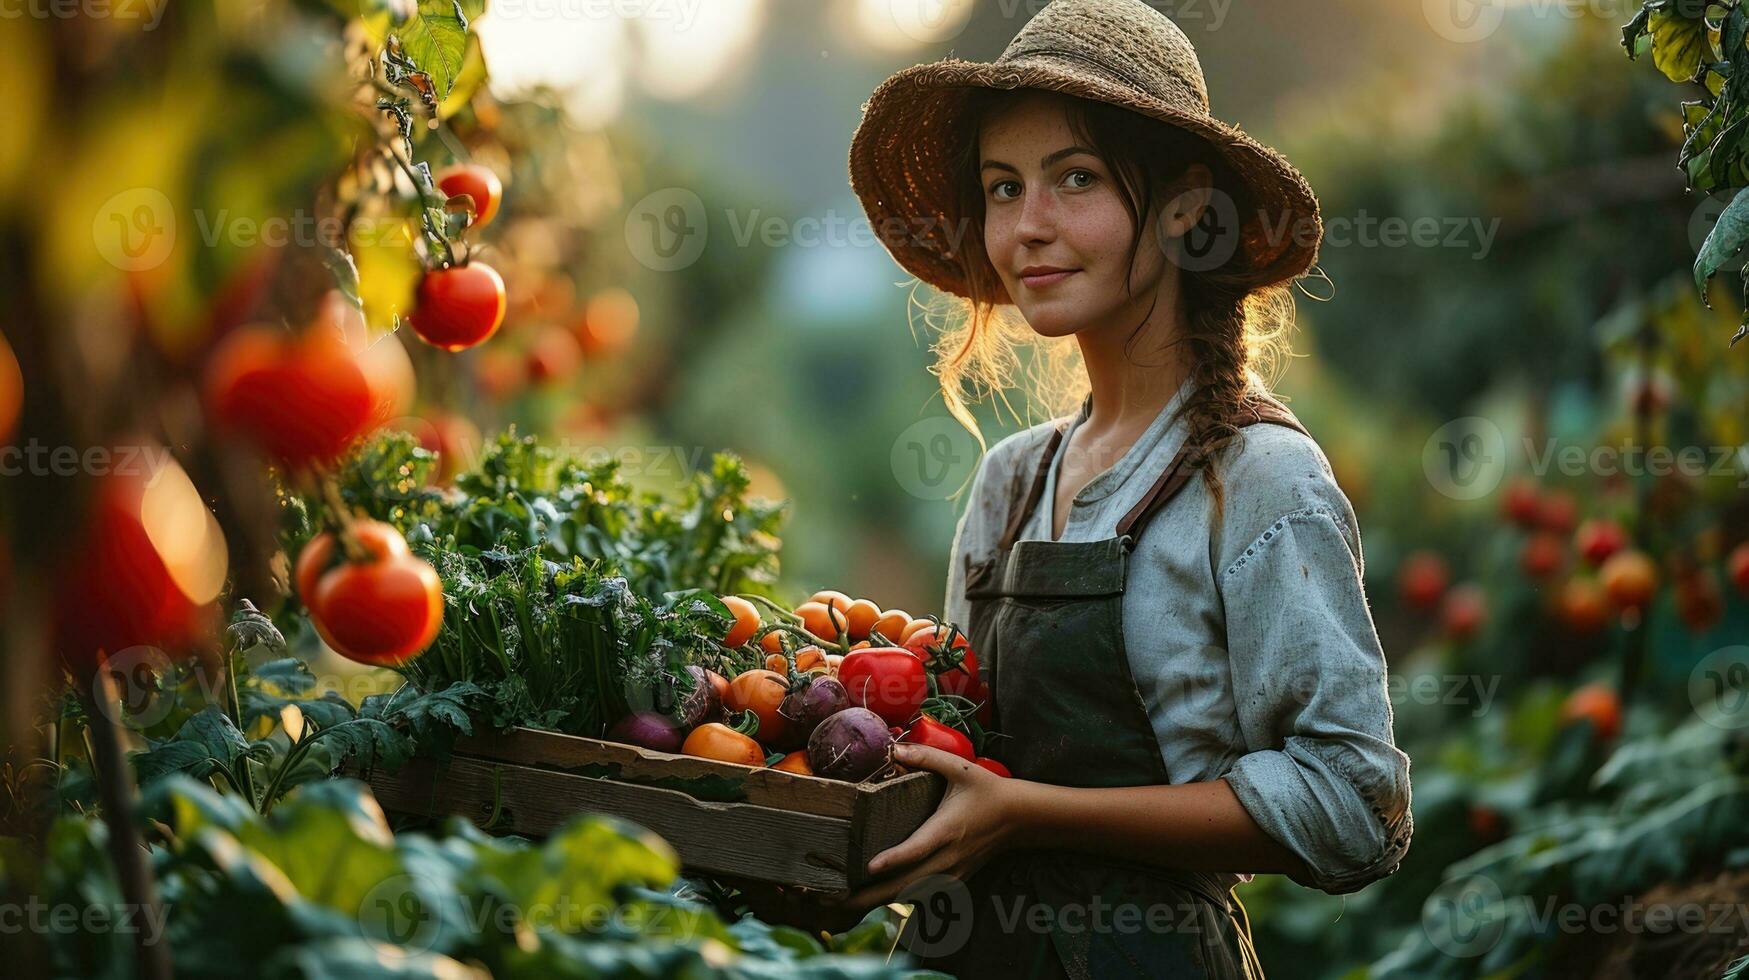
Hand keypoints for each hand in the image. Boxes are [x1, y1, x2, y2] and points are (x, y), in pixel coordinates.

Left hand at [829, 742, 1021, 909]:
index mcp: (947, 830)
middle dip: (870, 895)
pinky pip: (920, 894)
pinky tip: (869, 899)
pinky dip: (894, 898)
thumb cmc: (987, 790)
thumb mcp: (960, 768)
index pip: (918, 848)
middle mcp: (948, 858)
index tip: (869, 867)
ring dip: (877, 901)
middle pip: (906, 884)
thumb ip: (926, 757)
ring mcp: (951, 874)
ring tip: (842, 903)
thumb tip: (893, 748)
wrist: (1017, 819)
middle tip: (835, 899)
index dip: (894, 859)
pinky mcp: (952, 881)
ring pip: (910, 895)